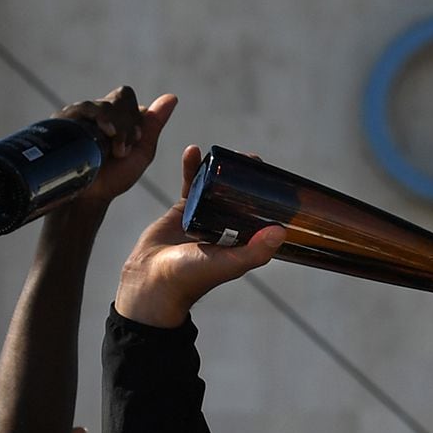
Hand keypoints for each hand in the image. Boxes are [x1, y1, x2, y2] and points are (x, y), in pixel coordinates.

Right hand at [56, 86, 176, 209]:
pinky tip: (103, 132)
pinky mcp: (62, 123)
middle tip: (122, 150)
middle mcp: (96, 111)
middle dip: (125, 122)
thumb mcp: (141, 152)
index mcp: (116, 114)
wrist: (89, 197)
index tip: (135, 139)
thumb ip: (154, 125)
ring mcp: (79, 116)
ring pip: (99, 104)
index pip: (125, 96)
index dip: (132, 115)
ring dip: (113, 125)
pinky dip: (96, 119)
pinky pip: (79, 110)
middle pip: (116, 97)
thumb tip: (172, 97)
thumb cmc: (115, 176)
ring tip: (114, 150)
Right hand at [112, 147, 286, 327]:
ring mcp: (203, 218)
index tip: (271, 175)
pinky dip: (191, 168)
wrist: (150, 282)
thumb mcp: (228, 263)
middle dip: (243, 177)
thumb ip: (255, 250)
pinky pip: (189, 185)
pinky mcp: (182, 211)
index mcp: (242, 241)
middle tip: (249, 158)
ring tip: (225, 153)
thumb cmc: (191, 278)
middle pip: (239, 197)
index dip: (267, 195)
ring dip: (219, 170)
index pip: (260, 214)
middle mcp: (225, 229)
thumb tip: (282, 231)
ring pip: (215, 188)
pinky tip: (192, 150)